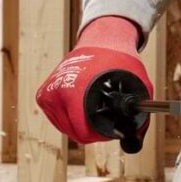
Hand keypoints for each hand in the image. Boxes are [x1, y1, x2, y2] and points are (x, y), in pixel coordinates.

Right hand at [36, 16, 152, 143]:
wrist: (102, 41)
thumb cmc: (119, 61)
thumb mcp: (137, 85)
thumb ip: (137, 113)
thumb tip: (136, 140)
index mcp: (74, 92)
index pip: (83, 133)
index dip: (101, 134)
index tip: (111, 125)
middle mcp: (56, 93)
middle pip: (74, 132)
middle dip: (92, 129)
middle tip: (105, 114)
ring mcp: (48, 94)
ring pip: (66, 128)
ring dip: (81, 123)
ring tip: (94, 105)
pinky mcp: (43, 95)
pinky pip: (59, 119)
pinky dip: (72, 116)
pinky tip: (83, 104)